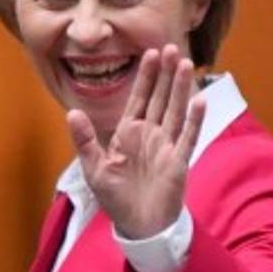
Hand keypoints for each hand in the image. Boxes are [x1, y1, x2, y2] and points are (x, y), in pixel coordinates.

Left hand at [67, 44, 204, 239]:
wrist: (136, 223)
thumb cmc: (115, 196)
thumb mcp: (93, 167)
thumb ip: (85, 139)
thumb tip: (72, 113)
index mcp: (128, 133)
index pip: (139, 99)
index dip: (145, 77)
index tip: (150, 54)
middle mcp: (149, 135)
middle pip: (161, 98)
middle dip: (165, 75)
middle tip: (172, 48)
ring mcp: (166, 146)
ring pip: (176, 111)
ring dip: (181, 89)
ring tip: (186, 64)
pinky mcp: (178, 161)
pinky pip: (188, 137)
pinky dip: (194, 120)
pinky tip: (200, 101)